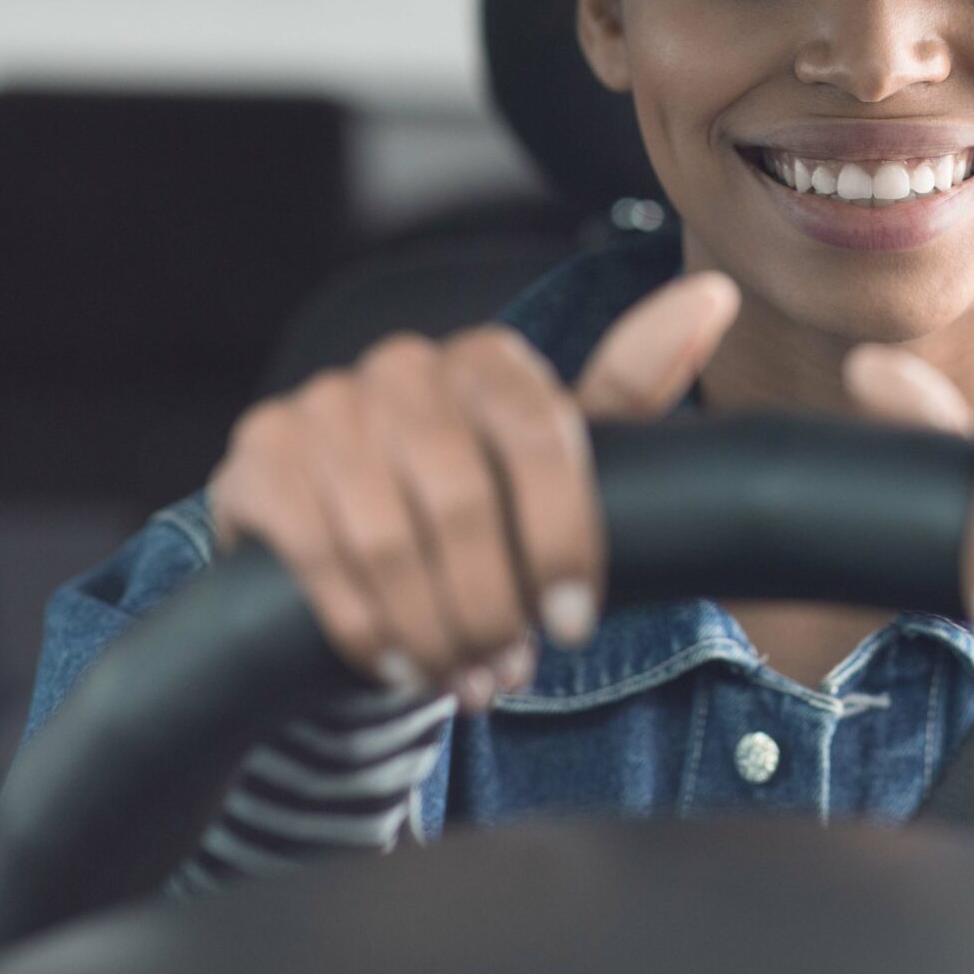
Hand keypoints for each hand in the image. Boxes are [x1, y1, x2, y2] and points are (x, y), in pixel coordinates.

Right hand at [209, 271, 739, 712]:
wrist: (349, 541)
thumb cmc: (476, 502)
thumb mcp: (557, 457)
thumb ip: (631, 385)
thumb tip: (715, 292)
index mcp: (488, 359)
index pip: (539, 438)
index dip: (561, 540)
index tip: (572, 624)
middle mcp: (402, 366)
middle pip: (461, 500)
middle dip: (490, 605)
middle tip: (506, 672)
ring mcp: (323, 405)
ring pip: (388, 538)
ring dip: (431, 629)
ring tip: (462, 681)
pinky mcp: (258, 457)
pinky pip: (315, 555)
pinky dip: (362, 626)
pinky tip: (393, 665)